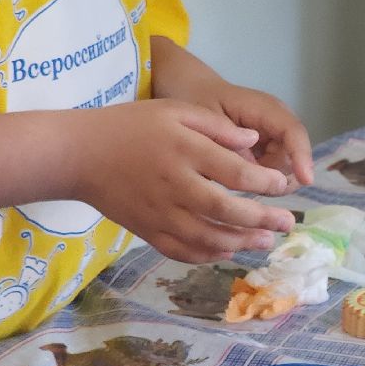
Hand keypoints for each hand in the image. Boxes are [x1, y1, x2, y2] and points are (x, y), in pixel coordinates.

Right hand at [69, 99, 296, 263]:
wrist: (76, 155)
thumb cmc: (130, 126)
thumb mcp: (174, 111)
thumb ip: (216, 126)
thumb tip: (254, 141)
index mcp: (184, 150)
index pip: (235, 173)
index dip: (265, 184)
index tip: (282, 187)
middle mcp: (174, 184)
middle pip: (225, 209)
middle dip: (262, 220)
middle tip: (288, 223)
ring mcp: (159, 212)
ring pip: (207, 236)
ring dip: (241, 242)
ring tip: (266, 241)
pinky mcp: (146, 230)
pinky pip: (182, 250)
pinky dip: (207, 254)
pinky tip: (227, 250)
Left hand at [187, 78, 313, 189]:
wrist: (196, 94)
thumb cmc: (200, 102)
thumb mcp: (205, 121)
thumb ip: (227, 145)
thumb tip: (250, 172)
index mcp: (266, 109)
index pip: (293, 132)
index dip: (302, 155)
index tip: (306, 180)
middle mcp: (280, 124)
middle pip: (292, 158)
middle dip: (271, 175)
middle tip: (236, 176)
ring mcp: (278, 139)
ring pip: (286, 172)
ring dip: (263, 179)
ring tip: (232, 172)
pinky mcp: (273, 152)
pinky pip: (276, 175)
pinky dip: (260, 180)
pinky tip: (239, 174)